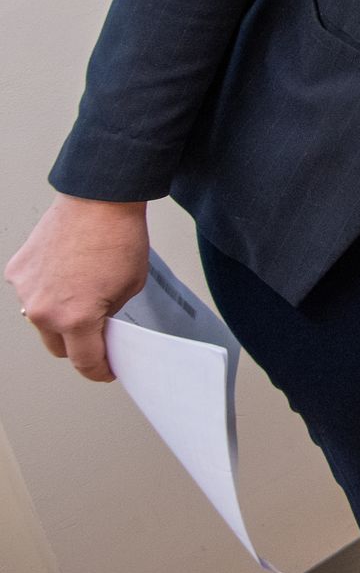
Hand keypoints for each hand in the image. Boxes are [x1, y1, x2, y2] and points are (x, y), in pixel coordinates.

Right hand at [6, 194, 150, 381]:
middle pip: (58, 346)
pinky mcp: (17, 272)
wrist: (99, 200)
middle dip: (78, 345)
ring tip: (82, 293)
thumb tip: (99, 326)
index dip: (98, 371)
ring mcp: (25, 291)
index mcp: (75, 318)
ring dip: (59, 316)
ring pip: (42, 320)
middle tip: (98, 333)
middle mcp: (43, 310)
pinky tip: (66, 274)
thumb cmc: (118, 237)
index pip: (84, 361)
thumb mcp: (129, 288)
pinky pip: (32, 293)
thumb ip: (110, 315)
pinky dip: (47, 290)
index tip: (105, 371)